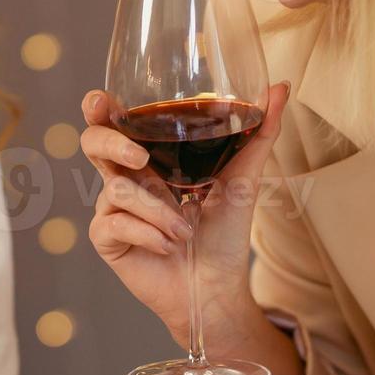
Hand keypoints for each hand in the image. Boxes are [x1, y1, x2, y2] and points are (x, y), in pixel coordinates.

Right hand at [79, 81, 289, 346]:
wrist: (217, 287)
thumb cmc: (225, 234)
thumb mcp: (244, 179)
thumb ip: (260, 132)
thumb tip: (280, 87)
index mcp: (149, 157)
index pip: (115, 122)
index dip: (100, 108)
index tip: (103, 101)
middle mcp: (125, 177)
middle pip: (94, 143)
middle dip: (111, 144)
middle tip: (140, 158)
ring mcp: (112, 208)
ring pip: (118, 189)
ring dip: (159, 212)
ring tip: (185, 231)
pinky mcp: (107, 238)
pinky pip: (117, 223)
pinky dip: (150, 234)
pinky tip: (167, 246)